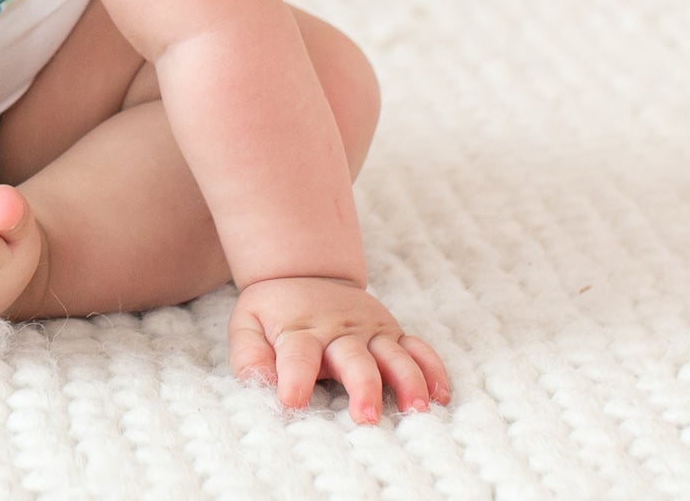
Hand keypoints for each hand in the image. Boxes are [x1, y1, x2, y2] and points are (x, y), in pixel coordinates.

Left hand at [228, 276, 450, 422]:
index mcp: (299, 330)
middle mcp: (338, 331)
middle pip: (353, 359)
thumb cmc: (275, 312)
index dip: (294, 379)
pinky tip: (441, 395)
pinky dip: (432, 369)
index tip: (292, 402)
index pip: (297, 356)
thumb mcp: (248, 325)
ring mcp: (369, 330)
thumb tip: (260, 382)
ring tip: (417, 408)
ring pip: (392, 355)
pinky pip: (417, 348)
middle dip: (362, 387)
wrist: (303, 272)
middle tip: (367, 418)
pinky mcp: (391, 332)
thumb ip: (250, 355)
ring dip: (407, 381)